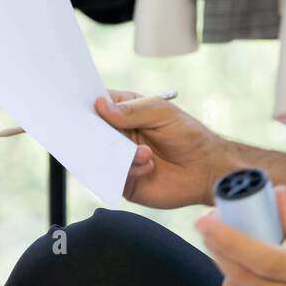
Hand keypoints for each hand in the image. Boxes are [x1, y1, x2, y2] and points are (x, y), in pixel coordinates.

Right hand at [95, 89, 230, 208]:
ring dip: (119, 155)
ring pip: (99, 156)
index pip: (98, 104)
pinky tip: (148, 167)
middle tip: (104, 135)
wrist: (206, 170)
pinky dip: (127, 171)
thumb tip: (100, 106)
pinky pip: (111, 177)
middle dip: (93, 134)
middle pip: (91, 132)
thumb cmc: (188, 136)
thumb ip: (132, 111)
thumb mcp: (162, 114)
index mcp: (126, 112)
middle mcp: (118, 135)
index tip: (79, 107)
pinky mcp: (124, 181)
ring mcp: (119, 159)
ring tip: (146, 154)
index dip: (86, 105)